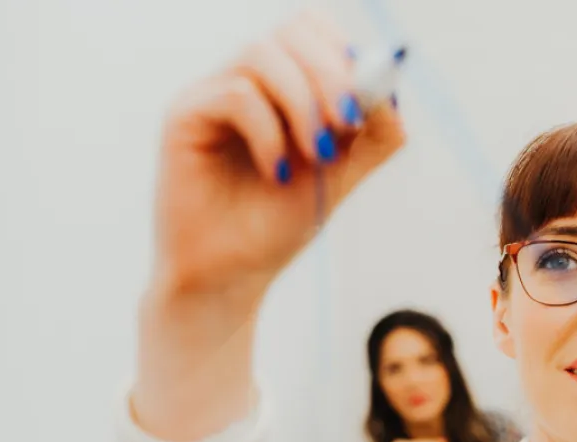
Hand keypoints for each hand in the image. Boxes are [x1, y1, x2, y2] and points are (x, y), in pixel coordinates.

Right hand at [153, 8, 403, 298]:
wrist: (230, 276)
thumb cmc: (277, 225)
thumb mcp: (341, 176)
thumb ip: (373, 136)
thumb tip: (392, 93)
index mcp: (285, 85)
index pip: (315, 30)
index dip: (347, 52)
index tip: (370, 100)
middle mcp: (247, 79)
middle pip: (292, 31)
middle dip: (332, 74)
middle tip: (348, 124)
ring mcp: (213, 93)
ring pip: (263, 54)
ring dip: (304, 104)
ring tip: (316, 156)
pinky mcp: (184, 115)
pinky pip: (236, 94)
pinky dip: (269, 133)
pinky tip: (275, 173)